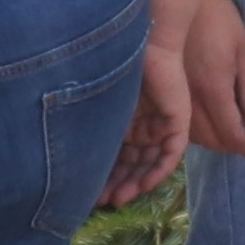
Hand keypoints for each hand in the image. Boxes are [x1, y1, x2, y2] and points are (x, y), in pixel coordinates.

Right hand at [102, 45, 189, 208]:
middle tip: (105, 201)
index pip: (116, 154)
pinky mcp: (177, 120)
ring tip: (120, 198)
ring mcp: (159, 123)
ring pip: (150, 161)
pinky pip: (171, 153)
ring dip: (136, 182)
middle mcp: (141, 123)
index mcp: (122, 119)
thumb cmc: (108, 68)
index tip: (90, 194)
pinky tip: (143, 185)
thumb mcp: (97, 107)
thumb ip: (89, 131)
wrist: (135, 43)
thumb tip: (67, 164)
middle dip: (118, 183)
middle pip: (132, 162)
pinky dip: (158, 171)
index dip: (104, 175)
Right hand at [175, 0, 244, 158]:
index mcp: (214, 89)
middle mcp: (190, 98)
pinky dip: (196, 131)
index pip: (231, 133)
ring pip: (193, 135)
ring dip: (214, 141)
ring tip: (230, 135)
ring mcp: (174, 94)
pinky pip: (180, 122)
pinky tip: (207, 122)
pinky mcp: (165, 88)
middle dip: (232, 146)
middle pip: (211, 140)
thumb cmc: (218, 19)